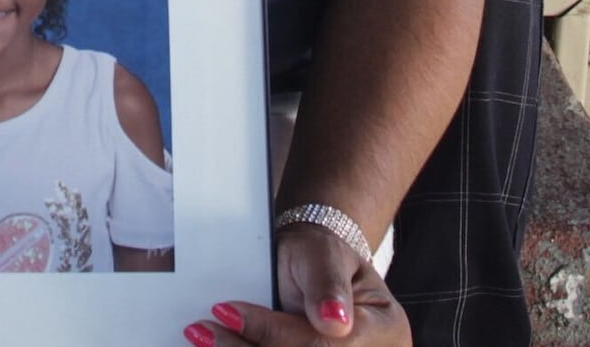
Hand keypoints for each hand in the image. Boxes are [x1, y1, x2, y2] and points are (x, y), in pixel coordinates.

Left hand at [182, 230, 408, 345]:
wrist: (315, 268)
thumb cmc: (320, 256)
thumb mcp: (323, 251)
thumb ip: (326, 282)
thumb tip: (334, 322)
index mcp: (387, 331)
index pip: (326, 344)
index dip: (275, 333)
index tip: (226, 311)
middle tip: (202, 332)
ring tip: (204, 339)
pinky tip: (218, 346)